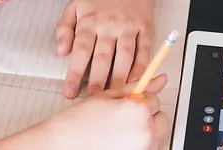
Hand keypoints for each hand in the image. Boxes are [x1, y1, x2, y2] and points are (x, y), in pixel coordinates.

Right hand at [39, 74, 170, 149]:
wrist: (60, 145)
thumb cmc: (79, 122)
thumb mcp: (107, 97)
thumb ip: (136, 88)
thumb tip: (160, 79)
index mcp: (139, 110)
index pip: (154, 99)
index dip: (137, 101)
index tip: (124, 107)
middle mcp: (146, 131)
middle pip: (162, 118)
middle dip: (147, 116)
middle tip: (123, 120)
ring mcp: (144, 149)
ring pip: (158, 135)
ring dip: (145, 131)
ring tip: (119, 133)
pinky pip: (151, 149)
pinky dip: (140, 145)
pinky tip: (121, 143)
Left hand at [56, 0, 155, 97]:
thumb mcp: (74, 6)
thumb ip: (64, 28)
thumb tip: (60, 51)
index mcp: (90, 21)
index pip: (81, 52)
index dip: (74, 74)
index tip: (69, 92)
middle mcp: (110, 25)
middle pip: (103, 58)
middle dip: (96, 83)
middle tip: (92, 102)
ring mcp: (130, 27)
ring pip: (124, 57)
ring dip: (118, 79)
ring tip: (113, 97)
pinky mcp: (146, 28)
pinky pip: (144, 51)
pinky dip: (141, 67)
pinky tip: (135, 80)